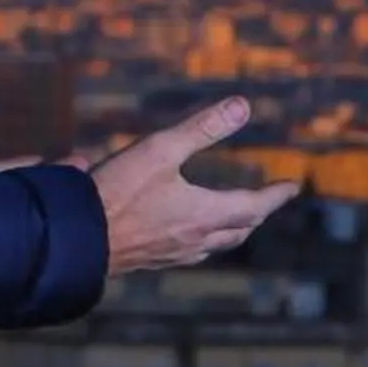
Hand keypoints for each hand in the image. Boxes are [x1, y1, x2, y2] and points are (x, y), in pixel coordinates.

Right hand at [90, 95, 296, 275]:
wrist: (75, 239)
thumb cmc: (118, 191)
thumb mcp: (161, 149)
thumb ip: (203, 128)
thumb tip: (243, 106)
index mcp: (204, 214)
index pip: (254, 206)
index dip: (276, 196)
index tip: (292, 186)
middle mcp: (194, 239)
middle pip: (239, 230)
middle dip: (257, 214)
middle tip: (267, 201)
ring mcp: (172, 254)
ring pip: (216, 245)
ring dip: (234, 230)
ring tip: (237, 219)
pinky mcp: (150, 261)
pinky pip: (191, 253)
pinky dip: (205, 240)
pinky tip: (189, 235)